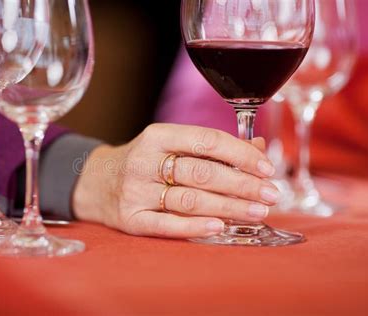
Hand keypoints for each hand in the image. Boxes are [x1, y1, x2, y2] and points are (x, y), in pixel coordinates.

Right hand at [73, 123, 278, 238]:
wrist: (96, 182)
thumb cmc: (144, 162)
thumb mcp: (170, 145)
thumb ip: (211, 147)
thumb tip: (256, 148)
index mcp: (157, 136)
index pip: (207, 140)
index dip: (241, 154)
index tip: (267, 168)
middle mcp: (144, 161)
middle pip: (202, 172)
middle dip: (243, 184)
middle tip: (271, 195)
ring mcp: (135, 191)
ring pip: (190, 200)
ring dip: (229, 207)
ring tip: (257, 213)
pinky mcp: (130, 218)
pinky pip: (167, 225)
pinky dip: (195, 226)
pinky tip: (221, 227)